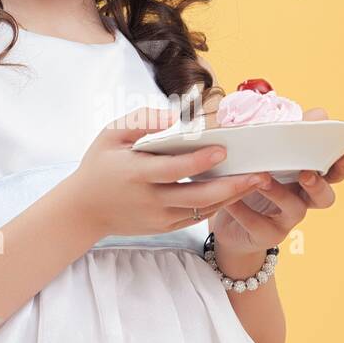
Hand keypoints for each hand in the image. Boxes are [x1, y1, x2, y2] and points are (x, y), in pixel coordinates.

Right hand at [70, 106, 277, 239]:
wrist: (84, 210)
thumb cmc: (99, 166)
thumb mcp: (110, 135)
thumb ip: (141, 121)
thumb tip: (174, 116)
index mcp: (135, 173)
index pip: (173, 169)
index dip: (199, 161)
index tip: (223, 150)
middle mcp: (150, 199)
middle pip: (197, 196)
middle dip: (231, 186)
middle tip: (260, 175)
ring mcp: (159, 217)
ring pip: (202, 209)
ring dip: (232, 197)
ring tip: (258, 182)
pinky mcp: (165, 227)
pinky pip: (197, 217)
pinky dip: (218, 205)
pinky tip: (237, 192)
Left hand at [210, 107, 343, 260]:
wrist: (229, 222)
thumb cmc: (251, 178)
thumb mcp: (263, 152)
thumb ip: (284, 132)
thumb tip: (316, 113)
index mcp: (306, 176)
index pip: (333, 172)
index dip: (342, 165)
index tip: (343, 153)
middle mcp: (303, 199)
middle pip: (325, 197)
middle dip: (318, 184)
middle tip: (306, 173)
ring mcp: (287, 219)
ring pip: (295, 209)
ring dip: (280, 193)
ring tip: (261, 179)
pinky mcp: (267, 235)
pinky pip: (259, 224)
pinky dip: (244, 211)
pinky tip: (231, 200)